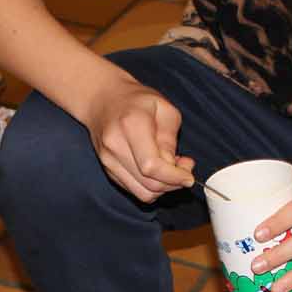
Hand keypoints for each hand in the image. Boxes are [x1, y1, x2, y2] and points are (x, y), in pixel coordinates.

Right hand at [82, 75, 194, 202]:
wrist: (103, 99)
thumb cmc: (137, 101)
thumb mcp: (164, 108)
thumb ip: (170, 139)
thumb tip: (175, 166)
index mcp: (131, 124)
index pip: (151, 166)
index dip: (174, 177)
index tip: (188, 176)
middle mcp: (115, 145)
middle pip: (148, 183)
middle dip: (173, 183)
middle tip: (184, 169)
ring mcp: (108, 160)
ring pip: (142, 192)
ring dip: (163, 188)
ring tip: (171, 170)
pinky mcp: (108, 169)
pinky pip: (134, 189)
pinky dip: (150, 187)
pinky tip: (157, 171)